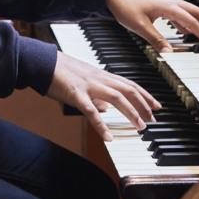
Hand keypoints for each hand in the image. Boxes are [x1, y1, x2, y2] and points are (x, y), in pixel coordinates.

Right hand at [45, 51, 159, 141]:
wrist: (42, 61)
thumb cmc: (60, 72)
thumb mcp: (83, 81)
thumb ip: (96, 96)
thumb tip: (105, 109)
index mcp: (102, 76)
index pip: (129, 85)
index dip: (145, 95)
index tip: (157, 106)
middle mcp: (99, 78)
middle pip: (128, 90)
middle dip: (144, 105)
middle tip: (154, 119)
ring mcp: (88, 85)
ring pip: (116, 97)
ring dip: (131, 112)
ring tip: (140, 127)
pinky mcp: (75, 94)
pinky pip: (91, 111)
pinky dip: (101, 124)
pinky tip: (108, 137)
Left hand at [105, 0, 198, 52]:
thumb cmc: (124, 6)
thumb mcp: (140, 26)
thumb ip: (156, 40)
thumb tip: (170, 53)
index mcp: (168, 6)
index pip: (191, 20)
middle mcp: (171, 2)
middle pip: (197, 13)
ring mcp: (167, 3)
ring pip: (190, 13)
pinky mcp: (161, 6)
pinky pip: (180, 14)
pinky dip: (188, 23)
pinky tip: (188, 31)